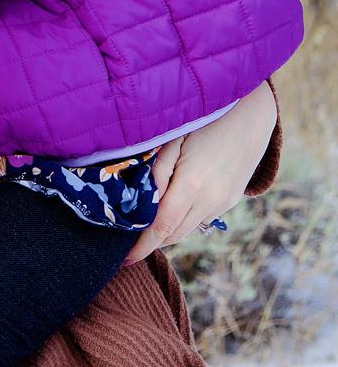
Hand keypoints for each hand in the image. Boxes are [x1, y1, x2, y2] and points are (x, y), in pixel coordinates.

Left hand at [124, 81, 277, 264]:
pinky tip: (174, 206)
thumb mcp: (173, 140)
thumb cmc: (204, 120)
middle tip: (129, 240)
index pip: (161, 228)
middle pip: (174, 234)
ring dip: (169, 231)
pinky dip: (185, 219)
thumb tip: (143, 201)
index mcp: (191, 185)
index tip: (124, 259)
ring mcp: (223, 202)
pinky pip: (202, 218)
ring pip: (189, 228)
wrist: (250, 115)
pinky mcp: (231, 200)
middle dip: (152, 241)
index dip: (142, 246)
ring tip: (148, 225)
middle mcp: (209, 200)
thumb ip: (157, 172)